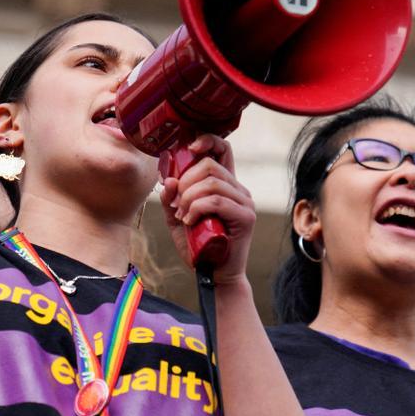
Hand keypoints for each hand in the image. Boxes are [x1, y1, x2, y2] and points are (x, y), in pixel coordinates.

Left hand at [159, 135, 255, 284]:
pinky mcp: (245, 217)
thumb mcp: (176, 218)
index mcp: (224, 184)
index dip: (206, 140)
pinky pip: (217, 201)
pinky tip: (189, 221)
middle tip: (177, 203)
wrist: (213, 275)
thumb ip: (171, 199)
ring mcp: (244, 202)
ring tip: (182, 215)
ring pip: (212, 182)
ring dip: (188, 198)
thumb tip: (168, 180)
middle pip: (210, 165)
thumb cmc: (198, 246)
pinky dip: (196, 208)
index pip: (222, 149)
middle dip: (185, 181)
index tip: (188, 148)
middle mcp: (238, 189)